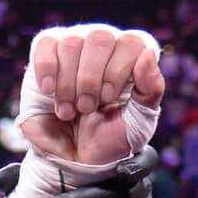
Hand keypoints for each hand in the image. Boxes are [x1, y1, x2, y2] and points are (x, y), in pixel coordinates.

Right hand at [21, 26, 164, 166]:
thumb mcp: (138, 121)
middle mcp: (105, 46)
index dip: (118, 71)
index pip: (131, 43)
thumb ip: (151, 88)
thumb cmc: (110, 136)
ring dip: (69, 84)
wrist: (75, 158)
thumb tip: (147, 54)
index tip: (108, 98)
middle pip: (100, 39)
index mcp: (131, 58)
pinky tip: (49, 90)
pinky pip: (46, 45)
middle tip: (86, 108)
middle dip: (91, 79)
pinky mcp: (47, 54)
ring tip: (68, 110)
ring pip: (72, 44)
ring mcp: (75, 47)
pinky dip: (47, 69)